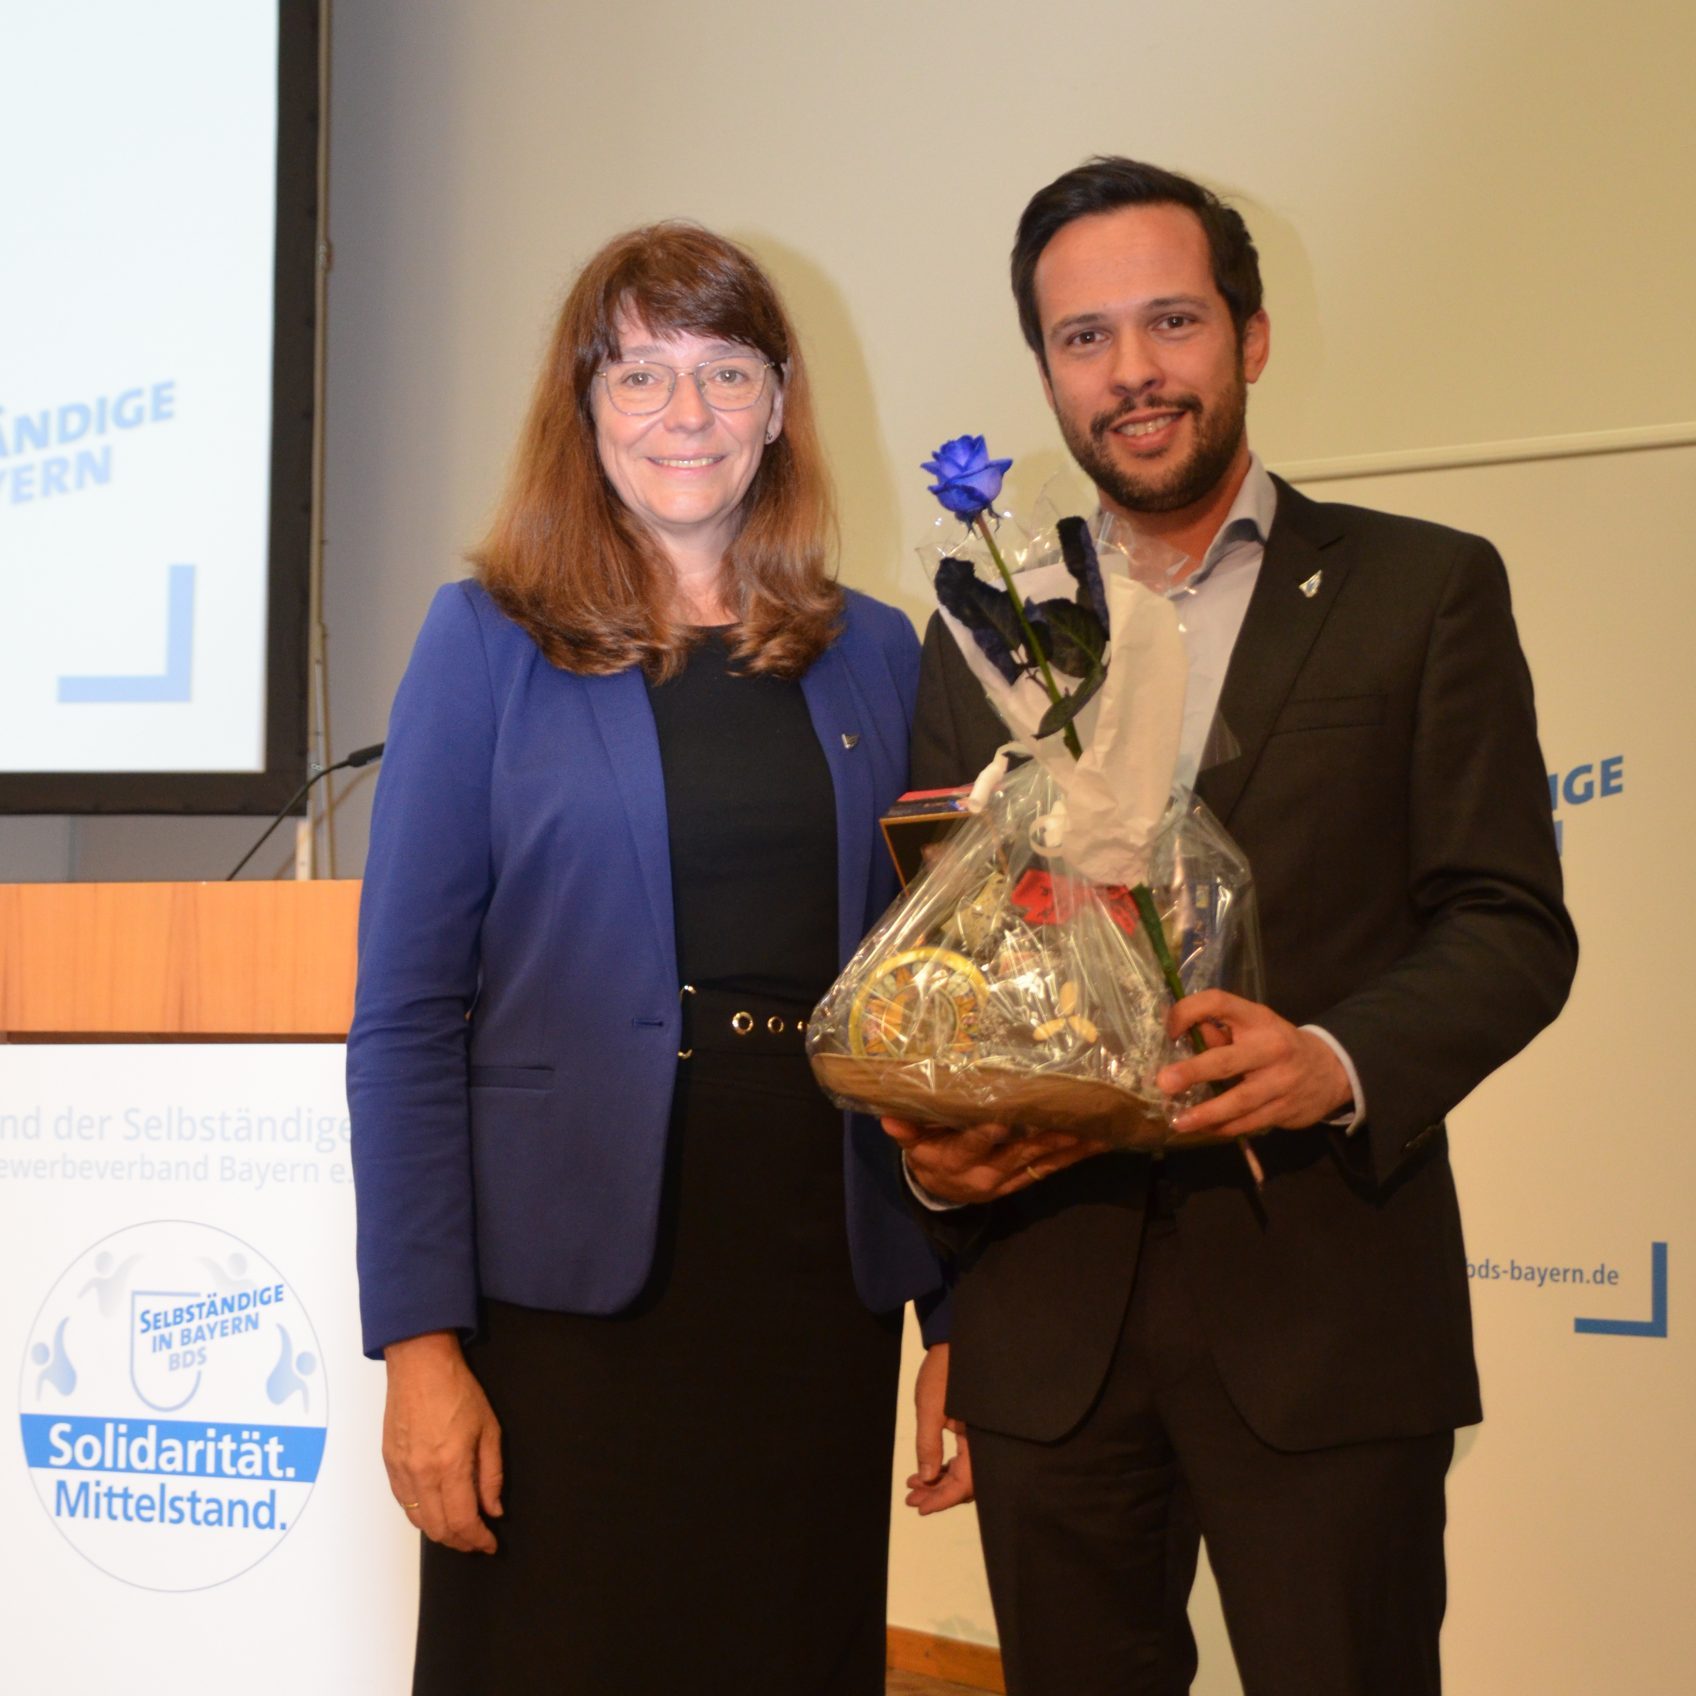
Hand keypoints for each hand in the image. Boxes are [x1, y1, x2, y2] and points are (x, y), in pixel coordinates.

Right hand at [382, 1331, 503, 1553]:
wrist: (420, 1366)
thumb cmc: (458, 1391)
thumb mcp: (489, 1429)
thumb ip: (492, 1474)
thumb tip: (494, 1509)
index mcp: (450, 1466)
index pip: (462, 1521)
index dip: (478, 1540)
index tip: (490, 1544)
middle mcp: (421, 1475)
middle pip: (438, 1529)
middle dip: (460, 1542)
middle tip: (477, 1541)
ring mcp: (401, 1471)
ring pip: (418, 1521)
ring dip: (440, 1532)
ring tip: (459, 1529)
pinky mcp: (388, 1464)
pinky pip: (403, 1503)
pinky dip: (421, 1514)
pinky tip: (436, 1510)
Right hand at [882, 1116, 1103, 1205]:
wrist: (938, 1193)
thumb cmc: (927, 1155)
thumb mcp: (911, 1144)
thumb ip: (905, 1129)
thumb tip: (889, 1116)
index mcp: (956, 1158)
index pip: (973, 1144)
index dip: (988, 1134)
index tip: (1005, 1119)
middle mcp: (986, 1171)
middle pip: (1019, 1152)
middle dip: (1048, 1136)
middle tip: (1075, 1118)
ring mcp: (1008, 1178)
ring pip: (1043, 1161)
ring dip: (1072, 1148)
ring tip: (1100, 1131)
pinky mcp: (1023, 1180)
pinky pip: (1051, 1169)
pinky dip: (1074, 1157)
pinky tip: (1097, 1143)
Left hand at [905, 1342, 972, 1513]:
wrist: (952, 1341)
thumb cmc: (942, 1371)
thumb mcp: (930, 1408)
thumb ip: (928, 1444)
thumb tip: (926, 1477)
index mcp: (979, 1439)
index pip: (965, 1483)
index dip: (943, 1499)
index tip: (921, 1508)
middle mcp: (983, 1441)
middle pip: (964, 1481)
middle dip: (937, 1493)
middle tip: (912, 1499)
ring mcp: (978, 1434)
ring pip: (962, 1470)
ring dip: (938, 1481)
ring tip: (913, 1487)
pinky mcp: (972, 1427)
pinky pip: (961, 1456)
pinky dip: (943, 1465)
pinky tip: (924, 1470)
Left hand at [1157, 989, 1350, 1139]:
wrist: (1331, 1070)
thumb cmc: (1277, 1045)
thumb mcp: (1254, 1028)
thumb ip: (1220, 1031)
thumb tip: (1182, 1033)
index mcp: (1258, 1019)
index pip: (1219, 1002)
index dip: (1189, 1011)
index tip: (1169, 1030)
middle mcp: (1271, 1048)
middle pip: (1228, 1060)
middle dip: (1194, 1072)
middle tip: (1165, 1083)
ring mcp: (1280, 1082)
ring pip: (1239, 1101)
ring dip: (1206, 1113)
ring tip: (1178, 1121)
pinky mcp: (1285, 1110)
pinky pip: (1248, 1122)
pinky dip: (1223, 1128)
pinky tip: (1203, 1129)